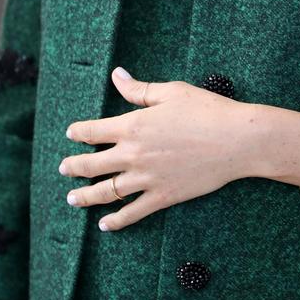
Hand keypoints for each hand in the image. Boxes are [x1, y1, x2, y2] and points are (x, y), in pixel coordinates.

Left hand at [59, 68, 252, 230]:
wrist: (236, 140)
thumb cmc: (206, 110)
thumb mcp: (171, 92)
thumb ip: (139, 89)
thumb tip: (117, 75)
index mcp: (133, 125)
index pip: (94, 130)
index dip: (79, 132)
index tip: (70, 133)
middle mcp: (134, 154)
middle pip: (93, 164)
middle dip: (75, 166)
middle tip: (64, 168)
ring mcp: (147, 178)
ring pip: (107, 192)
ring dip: (86, 196)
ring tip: (73, 198)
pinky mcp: (163, 196)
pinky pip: (133, 212)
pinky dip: (117, 220)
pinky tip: (105, 224)